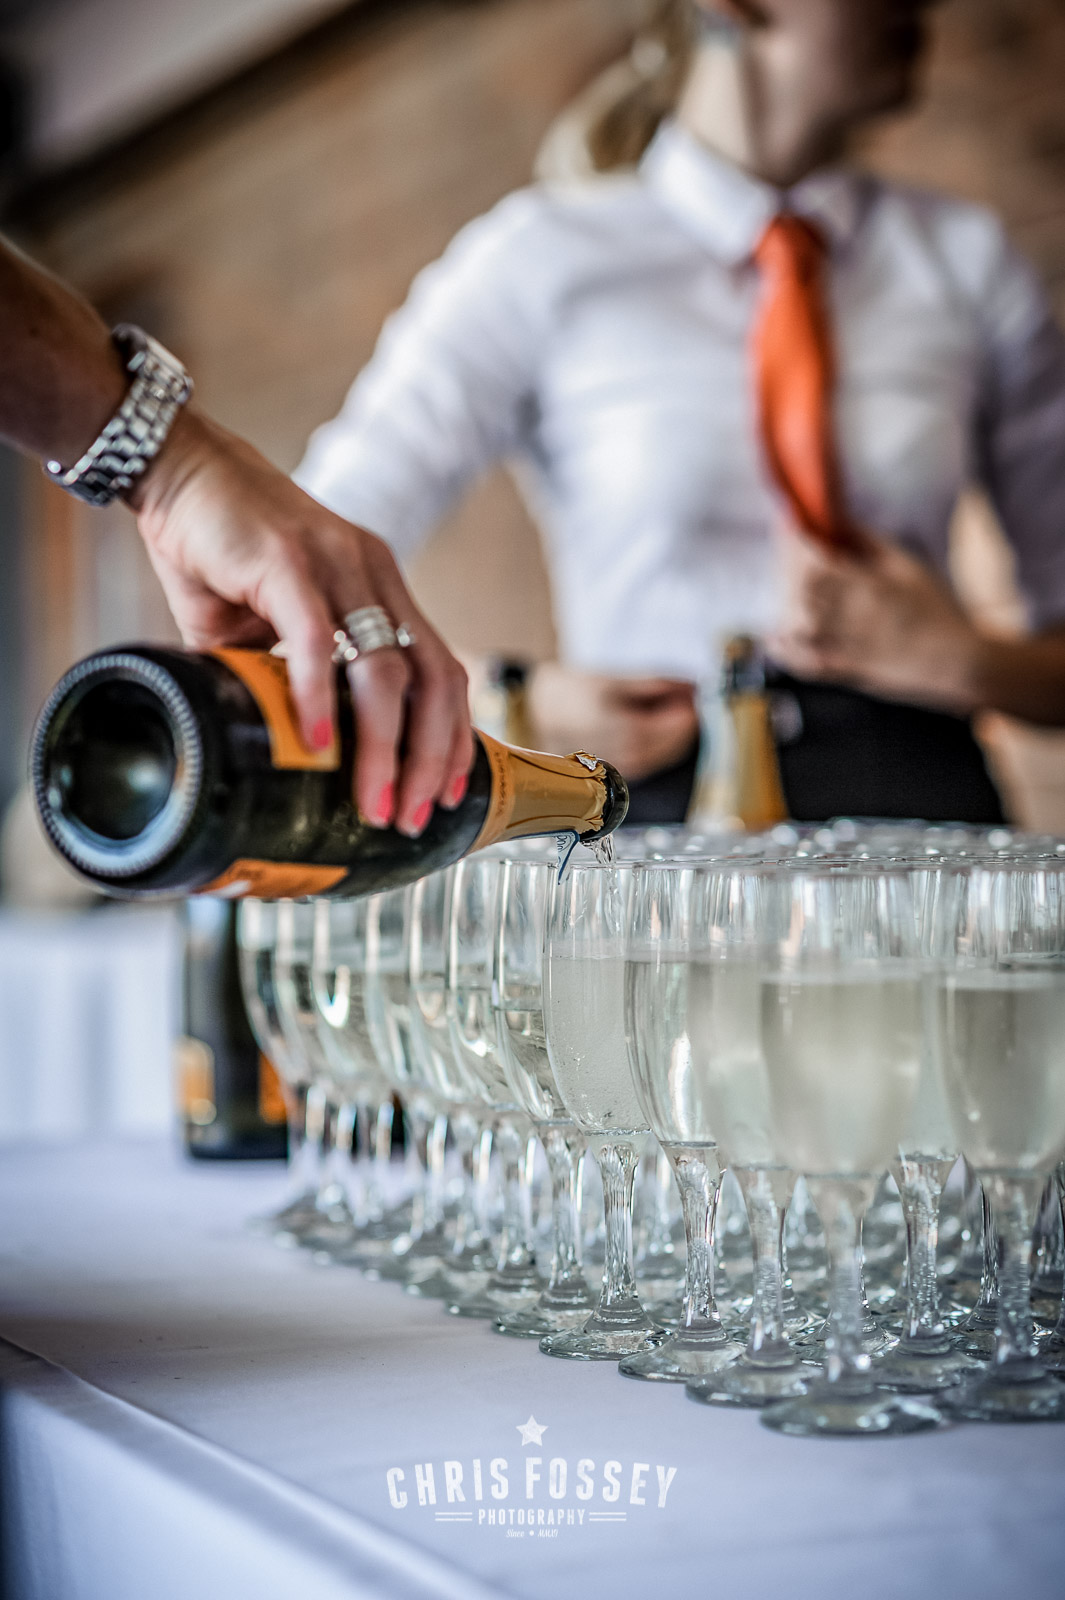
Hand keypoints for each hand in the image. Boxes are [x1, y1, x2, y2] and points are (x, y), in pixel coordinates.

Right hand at [130, 409, 472, 835]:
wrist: (180, 468)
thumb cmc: (223, 552)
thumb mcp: (266, 627)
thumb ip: (285, 677)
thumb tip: (287, 749)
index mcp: (381, 590)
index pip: (443, 671)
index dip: (454, 735)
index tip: (445, 794)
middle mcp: (374, 576)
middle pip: (434, 679)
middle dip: (432, 757)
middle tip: (414, 815)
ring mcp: (337, 565)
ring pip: (385, 669)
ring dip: (385, 744)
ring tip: (371, 802)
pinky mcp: (286, 560)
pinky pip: (315, 638)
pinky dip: (317, 696)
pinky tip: (314, 744)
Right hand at [526, 664, 697, 780]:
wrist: (533, 714)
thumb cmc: (570, 693)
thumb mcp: (614, 680)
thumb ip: (657, 684)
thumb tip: (694, 686)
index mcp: (630, 731)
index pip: (680, 725)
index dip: (690, 705)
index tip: (692, 688)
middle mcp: (630, 755)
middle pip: (676, 742)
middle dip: (682, 718)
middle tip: (679, 694)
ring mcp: (624, 768)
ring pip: (665, 753)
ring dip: (671, 731)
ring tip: (659, 706)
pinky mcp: (617, 773)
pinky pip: (651, 758)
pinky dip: (657, 741)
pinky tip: (646, 725)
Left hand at [770, 523, 982, 713]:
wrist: (958, 660)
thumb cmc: (937, 610)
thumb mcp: (909, 567)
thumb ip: (872, 544)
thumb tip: (840, 521)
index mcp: (872, 587)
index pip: (818, 563)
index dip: (797, 544)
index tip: (789, 525)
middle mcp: (856, 617)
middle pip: (802, 592)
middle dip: (788, 568)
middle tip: (789, 554)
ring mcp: (850, 646)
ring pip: (800, 626)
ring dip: (786, 606)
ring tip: (787, 590)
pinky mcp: (849, 670)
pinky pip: (808, 663)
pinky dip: (787, 652)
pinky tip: (774, 638)